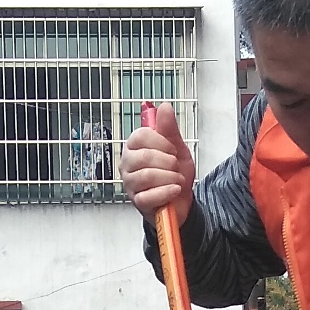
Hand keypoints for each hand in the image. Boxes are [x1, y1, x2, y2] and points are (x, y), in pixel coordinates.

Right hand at [120, 100, 194, 226]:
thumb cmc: (175, 173)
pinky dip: (167, 192)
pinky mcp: (137, 202)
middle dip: (168, 162)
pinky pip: (149, 196)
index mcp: (135, 147)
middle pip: (144, 156)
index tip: (173, 149)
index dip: (162, 142)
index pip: (141, 136)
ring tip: (177, 180)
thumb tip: (164, 107)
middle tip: (176, 167)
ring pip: (148, 176)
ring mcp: (130, 184)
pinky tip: (174, 190)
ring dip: (170, 178)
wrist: (181, 200)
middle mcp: (128, 164)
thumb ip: (170, 129)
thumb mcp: (177, 148)